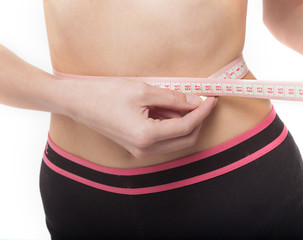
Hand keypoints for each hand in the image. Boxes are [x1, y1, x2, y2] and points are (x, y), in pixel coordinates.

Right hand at [56, 77, 216, 157]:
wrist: (78, 102)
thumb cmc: (105, 93)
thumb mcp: (143, 90)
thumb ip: (173, 98)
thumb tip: (195, 101)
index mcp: (147, 135)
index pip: (187, 126)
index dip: (202, 111)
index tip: (211, 98)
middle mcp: (145, 149)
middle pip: (186, 139)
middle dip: (197, 120)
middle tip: (200, 100)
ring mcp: (140, 151)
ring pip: (176, 141)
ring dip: (183, 122)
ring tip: (175, 101)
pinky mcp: (137, 147)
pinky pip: (163, 140)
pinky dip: (170, 125)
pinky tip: (164, 108)